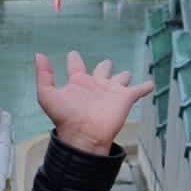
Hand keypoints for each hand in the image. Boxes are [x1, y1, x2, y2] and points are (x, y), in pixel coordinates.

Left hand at [35, 51, 154, 155]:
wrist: (84, 135)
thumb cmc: (65, 117)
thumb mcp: (47, 95)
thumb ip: (44, 75)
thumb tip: (39, 54)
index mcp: (78, 83)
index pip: (76, 66)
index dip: (74, 60)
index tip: (73, 54)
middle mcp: (96, 85)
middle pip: (102, 71)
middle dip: (104, 66)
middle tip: (106, 63)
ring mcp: (111, 92)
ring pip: (120, 79)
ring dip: (123, 76)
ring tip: (126, 74)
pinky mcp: (125, 99)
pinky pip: (138, 90)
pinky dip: (145, 87)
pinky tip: (150, 84)